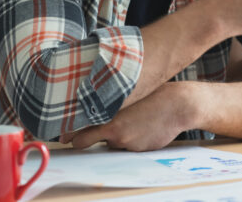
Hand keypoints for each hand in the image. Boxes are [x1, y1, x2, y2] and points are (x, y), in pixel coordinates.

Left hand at [62, 82, 191, 150]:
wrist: (178, 105)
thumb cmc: (153, 94)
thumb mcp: (127, 93)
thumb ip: (108, 102)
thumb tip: (92, 108)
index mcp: (107, 112)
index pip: (79, 130)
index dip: (70, 134)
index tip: (64, 136)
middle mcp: (113, 129)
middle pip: (89, 139)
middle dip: (85, 138)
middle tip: (79, 135)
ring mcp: (125, 141)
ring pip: (110, 142)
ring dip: (114, 135)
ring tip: (130, 120)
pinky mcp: (137, 148)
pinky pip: (126, 146)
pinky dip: (129, 139)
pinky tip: (141, 125)